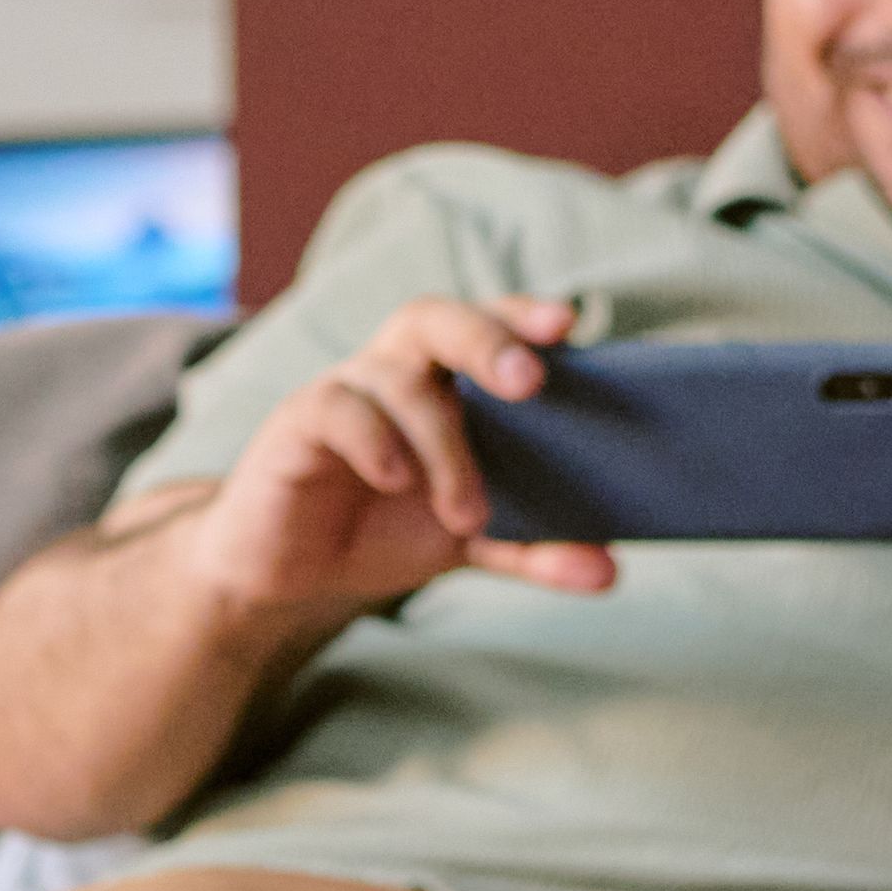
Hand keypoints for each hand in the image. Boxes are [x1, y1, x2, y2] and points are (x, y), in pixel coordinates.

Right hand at [171, 294, 620, 632]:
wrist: (282, 574)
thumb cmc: (378, 531)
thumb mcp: (467, 543)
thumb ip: (532, 547)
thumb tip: (609, 572)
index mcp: (443, 381)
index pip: (487, 324)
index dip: (524, 316)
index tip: (570, 325)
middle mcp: (395, 370)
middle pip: (438, 319)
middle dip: (488, 338)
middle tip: (529, 383)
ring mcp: (345, 391)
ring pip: (400, 378)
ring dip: (444, 443)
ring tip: (466, 514)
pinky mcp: (298, 422)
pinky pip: (339, 408)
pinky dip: (375, 440)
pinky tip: (395, 481)